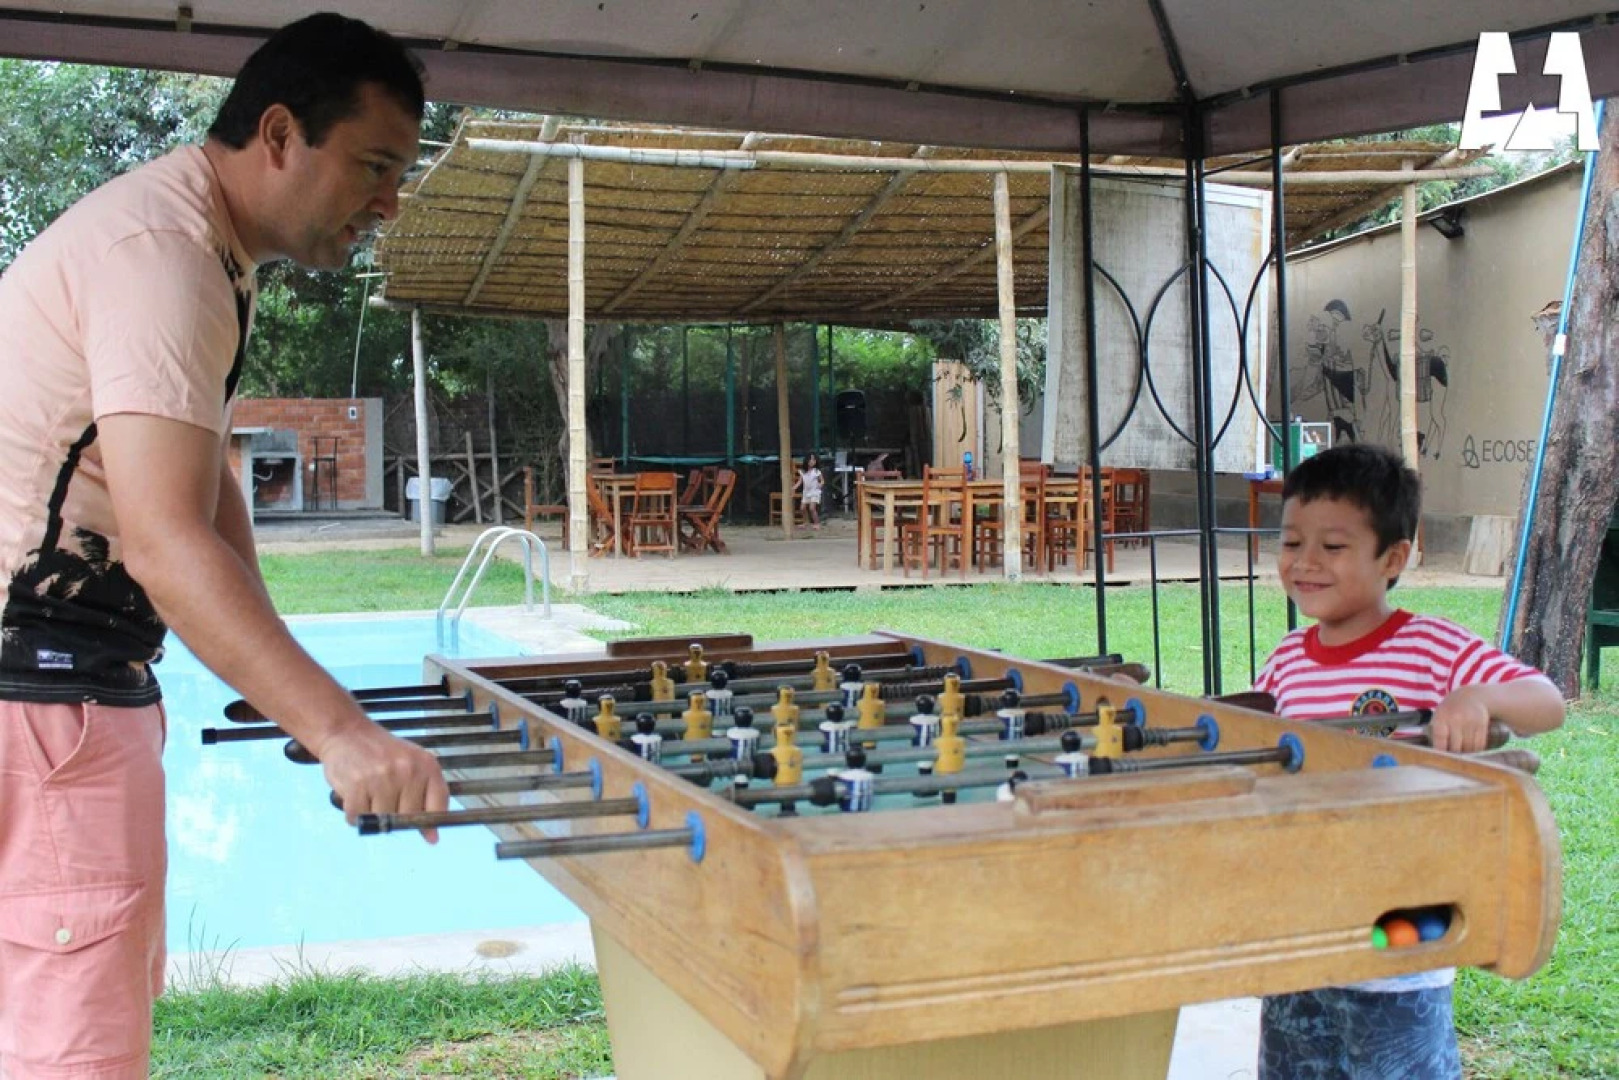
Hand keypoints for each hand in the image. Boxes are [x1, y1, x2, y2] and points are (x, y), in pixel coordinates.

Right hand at [319, 718, 449, 842]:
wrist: (348, 733)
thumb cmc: (383, 753)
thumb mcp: (413, 765)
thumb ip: (427, 798)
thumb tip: (432, 838)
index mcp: (427, 765)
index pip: (438, 806)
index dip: (430, 823)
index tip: (425, 831)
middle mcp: (407, 770)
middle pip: (408, 819)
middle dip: (395, 816)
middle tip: (385, 798)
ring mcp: (382, 778)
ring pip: (383, 822)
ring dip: (373, 815)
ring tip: (370, 794)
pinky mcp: (357, 785)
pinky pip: (358, 818)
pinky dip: (355, 814)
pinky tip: (356, 795)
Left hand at [1426, 686, 1492, 753]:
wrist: (1471, 696)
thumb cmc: (1450, 710)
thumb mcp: (1439, 715)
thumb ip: (1436, 731)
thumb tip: (1435, 753)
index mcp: (1441, 717)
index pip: (1440, 738)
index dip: (1440, 751)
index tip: (1440, 759)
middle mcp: (1456, 719)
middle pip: (1455, 746)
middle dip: (1454, 755)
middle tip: (1453, 760)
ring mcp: (1470, 721)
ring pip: (1468, 747)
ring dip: (1466, 754)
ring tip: (1462, 756)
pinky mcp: (1482, 724)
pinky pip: (1480, 744)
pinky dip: (1476, 750)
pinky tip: (1472, 751)